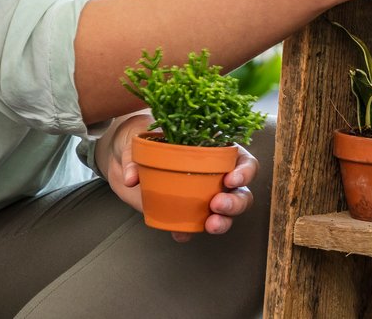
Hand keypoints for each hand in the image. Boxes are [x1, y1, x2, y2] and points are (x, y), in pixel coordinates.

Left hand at [101, 114, 259, 241]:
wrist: (126, 158)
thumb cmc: (144, 137)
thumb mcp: (140, 138)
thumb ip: (136, 155)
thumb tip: (133, 178)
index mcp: (216, 149)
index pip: (243, 161)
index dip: (245, 171)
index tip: (231, 179)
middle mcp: (216, 174)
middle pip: (241, 192)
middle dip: (235, 203)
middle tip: (217, 205)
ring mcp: (203, 195)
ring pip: (226, 213)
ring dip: (223, 221)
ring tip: (210, 225)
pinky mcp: (187, 212)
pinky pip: (195, 226)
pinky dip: (190, 232)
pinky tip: (181, 234)